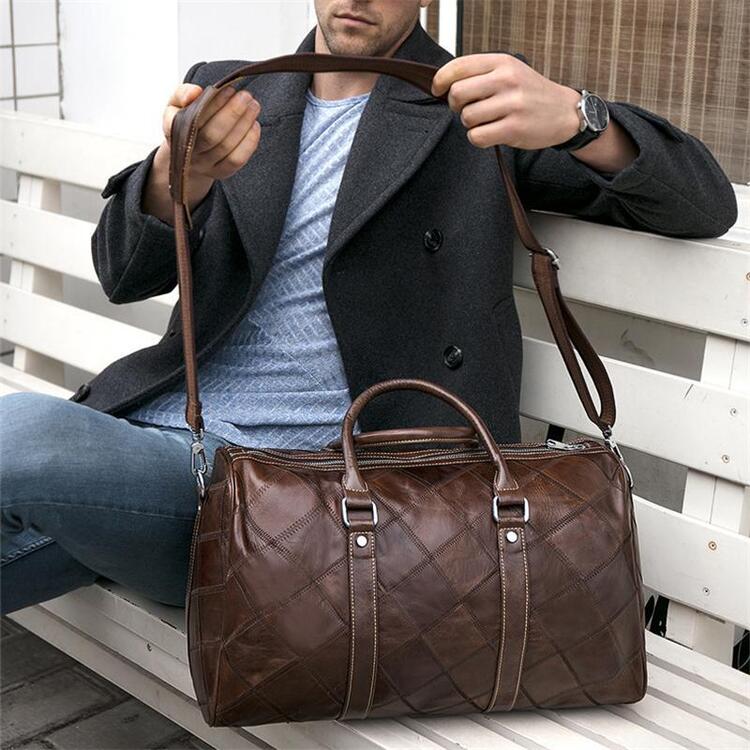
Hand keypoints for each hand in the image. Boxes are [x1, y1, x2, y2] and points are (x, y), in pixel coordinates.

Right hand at [144, 81, 261, 222]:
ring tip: (253, 106)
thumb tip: (196, 92)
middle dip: (233, 114)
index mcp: (174, 132)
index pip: (195, 119)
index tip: (229, 89)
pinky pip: (237, 160)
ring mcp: (205, 166)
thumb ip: (182, 94)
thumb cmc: (185, 123)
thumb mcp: (176, 105)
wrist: (187, 155)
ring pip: (227, 147)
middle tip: (247, 96)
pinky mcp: (221, 173)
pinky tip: (255, 125)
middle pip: (212, 136)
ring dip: (244, 125)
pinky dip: (249, 142)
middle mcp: (189, 153)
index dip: (214, 105)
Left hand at [430, 52, 580, 149]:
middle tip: (468, 109)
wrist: (564, 112)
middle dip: (456, 106)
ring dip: (470, 124)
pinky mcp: (514, 129)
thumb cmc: (531, 93)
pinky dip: (478, 138)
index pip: (458, 67)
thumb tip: (444, 86)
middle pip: (457, 94)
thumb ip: (480, 74)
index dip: (441, 80)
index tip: (438, 90)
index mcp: (502, 62)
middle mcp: (507, 80)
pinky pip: (477, 137)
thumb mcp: (509, 72)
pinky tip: (491, 133)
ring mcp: (512, 104)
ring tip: (486, 121)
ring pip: (466, 118)